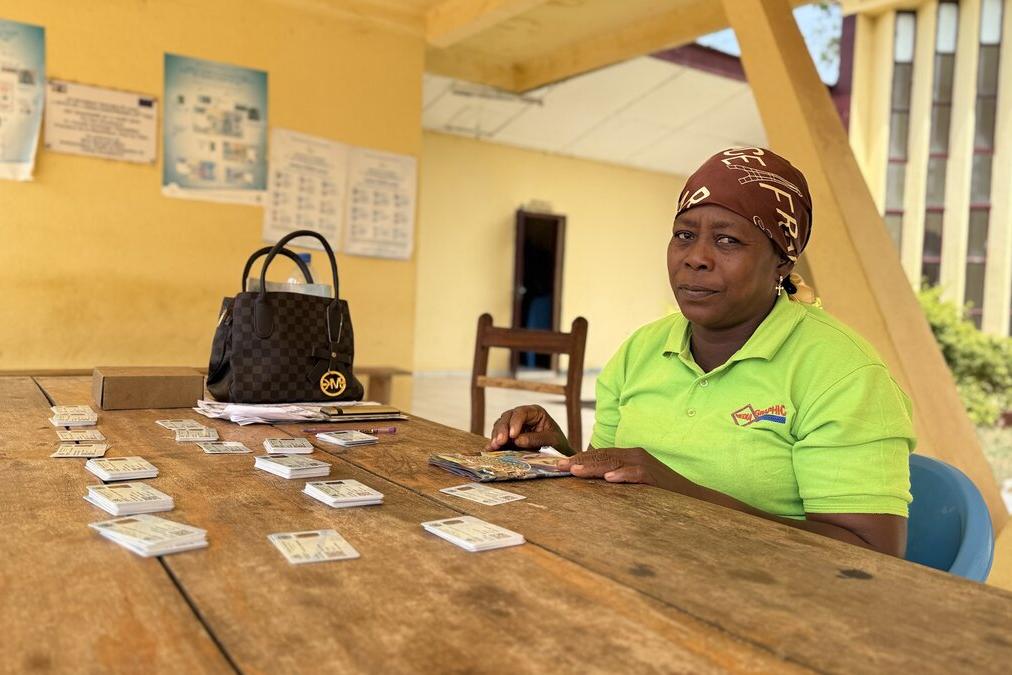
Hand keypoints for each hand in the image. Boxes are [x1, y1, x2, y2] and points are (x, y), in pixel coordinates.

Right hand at [486, 405, 570, 453]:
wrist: (558, 452)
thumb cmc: (558, 442)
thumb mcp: (552, 440)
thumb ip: (536, 439)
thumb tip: (517, 440)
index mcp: (535, 412)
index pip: (522, 413)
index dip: (515, 422)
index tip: (512, 435)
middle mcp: (523, 416)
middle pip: (508, 417)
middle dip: (502, 429)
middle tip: (499, 442)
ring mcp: (514, 425)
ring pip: (500, 424)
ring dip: (496, 435)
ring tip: (494, 447)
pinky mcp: (509, 435)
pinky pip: (499, 435)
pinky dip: (494, 441)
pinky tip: (490, 448)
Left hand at [558, 447, 680, 488]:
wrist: (692, 496)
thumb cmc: (659, 492)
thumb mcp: (633, 484)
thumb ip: (615, 480)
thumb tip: (591, 485)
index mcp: (628, 456)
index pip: (599, 454)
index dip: (579, 458)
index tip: (559, 465)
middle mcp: (635, 455)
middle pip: (603, 455)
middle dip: (579, 461)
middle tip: (559, 467)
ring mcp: (645, 464)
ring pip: (614, 462)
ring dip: (593, 466)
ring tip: (575, 471)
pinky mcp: (655, 476)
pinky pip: (636, 473)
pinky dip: (622, 475)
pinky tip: (609, 479)